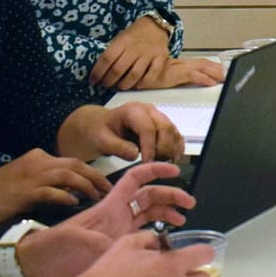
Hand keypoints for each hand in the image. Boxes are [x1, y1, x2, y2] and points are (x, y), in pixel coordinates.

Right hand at [0, 149, 110, 229]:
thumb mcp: (25, 188)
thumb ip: (46, 189)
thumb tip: (72, 199)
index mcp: (37, 158)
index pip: (72, 162)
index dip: (91, 173)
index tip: (104, 186)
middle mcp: (36, 162)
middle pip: (75, 165)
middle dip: (96, 177)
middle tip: (109, 192)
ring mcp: (30, 176)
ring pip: (68, 175)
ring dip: (87, 187)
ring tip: (99, 198)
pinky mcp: (23, 192)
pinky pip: (51, 192)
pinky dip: (65, 197)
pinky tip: (75, 204)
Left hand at [17, 161, 194, 276]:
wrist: (37, 266)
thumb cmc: (53, 249)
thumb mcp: (73, 240)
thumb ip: (97, 241)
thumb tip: (118, 246)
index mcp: (108, 207)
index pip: (135, 180)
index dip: (154, 170)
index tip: (174, 169)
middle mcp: (116, 216)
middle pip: (148, 197)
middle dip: (170, 195)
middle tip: (190, 203)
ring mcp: (117, 232)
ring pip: (148, 215)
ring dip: (167, 213)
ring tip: (183, 221)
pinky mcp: (117, 247)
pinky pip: (143, 235)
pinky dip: (157, 234)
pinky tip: (166, 241)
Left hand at [59, 101, 184, 162]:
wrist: (100, 126)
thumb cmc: (99, 132)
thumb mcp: (101, 141)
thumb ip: (117, 147)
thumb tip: (136, 154)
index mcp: (132, 110)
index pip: (147, 128)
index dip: (150, 147)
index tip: (147, 164)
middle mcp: (149, 110)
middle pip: (166, 128)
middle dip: (163, 149)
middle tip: (154, 166)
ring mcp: (158, 117)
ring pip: (173, 132)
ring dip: (171, 150)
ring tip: (160, 164)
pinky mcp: (163, 125)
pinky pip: (176, 136)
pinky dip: (176, 148)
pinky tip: (170, 160)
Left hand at [89, 17, 173, 90]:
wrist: (156, 25)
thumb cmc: (134, 35)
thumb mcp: (120, 38)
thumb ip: (113, 52)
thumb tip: (100, 70)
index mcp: (123, 41)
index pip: (107, 58)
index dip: (98, 72)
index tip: (93, 81)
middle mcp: (135, 48)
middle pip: (119, 69)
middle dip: (108, 81)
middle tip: (105, 85)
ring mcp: (149, 54)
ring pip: (134, 74)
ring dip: (124, 84)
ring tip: (119, 87)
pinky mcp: (161, 59)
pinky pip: (152, 75)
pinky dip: (143, 84)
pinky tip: (136, 86)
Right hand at [137, 57, 224, 90]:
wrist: (135, 68)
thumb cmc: (149, 74)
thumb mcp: (166, 76)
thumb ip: (177, 77)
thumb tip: (188, 81)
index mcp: (182, 64)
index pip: (202, 63)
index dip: (214, 67)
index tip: (225, 71)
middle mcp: (183, 64)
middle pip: (205, 64)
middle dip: (219, 69)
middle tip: (231, 75)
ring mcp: (180, 67)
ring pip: (203, 68)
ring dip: (216, 73)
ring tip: (226, 79)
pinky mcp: (175, 74)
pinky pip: (193, 75)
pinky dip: (204, 78)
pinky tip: (211, 83)